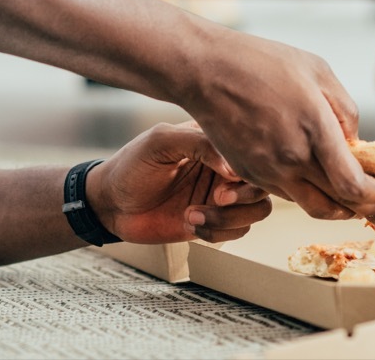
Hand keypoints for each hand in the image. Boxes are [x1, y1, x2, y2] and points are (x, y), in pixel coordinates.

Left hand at [86, 122, 272, 243]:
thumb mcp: (160, 142)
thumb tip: (234, 166)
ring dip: (229, 218)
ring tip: (193, 215)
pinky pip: (238, 231)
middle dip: (243, 196)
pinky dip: (218, 232)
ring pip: (257, 210)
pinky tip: (189, 223)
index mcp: (214, 141)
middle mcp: (223, 167)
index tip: (224, 177)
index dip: (247, 169)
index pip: (252, 152)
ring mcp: (220, 196)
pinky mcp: (213, 222)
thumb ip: (198, 143)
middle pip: (264, 183)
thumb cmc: (131, 166)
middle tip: (216, 198)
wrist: (110, 204)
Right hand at [180, 30, 374, 229]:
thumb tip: (354, 142)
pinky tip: (312, 175)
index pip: (353, 186)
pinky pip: (285, 193)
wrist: (205, 70)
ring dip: (335, 205)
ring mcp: (267, 170)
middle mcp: (291, 158)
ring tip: (348, 194)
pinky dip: (306, 191)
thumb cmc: (260, 63)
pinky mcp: (249, 173)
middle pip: (337, 205)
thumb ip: (345, 110)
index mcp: (314, 129)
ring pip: (311, 206)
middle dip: (364, 209)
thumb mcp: (317, 70)